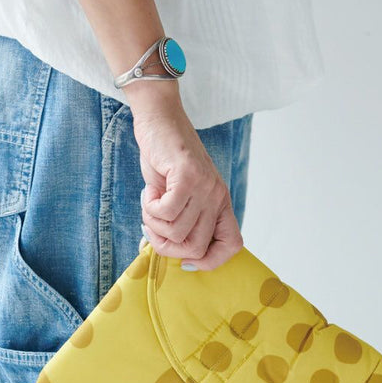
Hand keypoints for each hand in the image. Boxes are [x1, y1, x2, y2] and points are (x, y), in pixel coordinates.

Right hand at [125, 80, 243, 270]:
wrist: (160, 121)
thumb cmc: (166, 161)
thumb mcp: (181, 195)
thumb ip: (183, 221)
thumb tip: (172, 252)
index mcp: (220, 204)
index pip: (231, 246)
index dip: (210, 261)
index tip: (185, 260)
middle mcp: (217, 197)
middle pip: (195, 247)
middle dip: (167, 246)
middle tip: (152, 228)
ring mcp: (204, 187)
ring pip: (176, 231)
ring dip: (154, 223)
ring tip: (150, 203)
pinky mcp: (187, 177)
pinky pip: (166, 212)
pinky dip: (150, 208)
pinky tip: (150, 192)